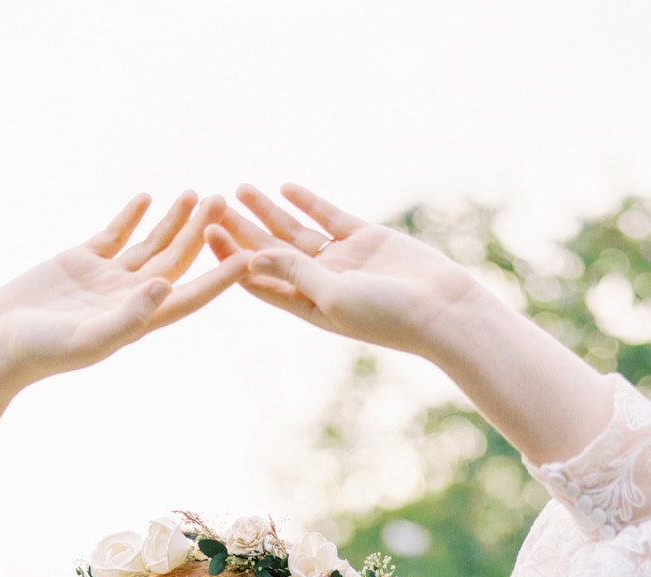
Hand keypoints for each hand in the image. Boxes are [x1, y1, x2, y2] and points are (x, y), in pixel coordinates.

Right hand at [0, 192, 247, 386]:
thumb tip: (166, 287)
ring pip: (149, 245)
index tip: (250, 258)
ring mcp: (105, 280)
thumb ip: (129, 317)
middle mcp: (127, 299)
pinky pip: (114, 235)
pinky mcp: (79, 262)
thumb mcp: (87, 338)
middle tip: (223, 201)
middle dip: (201, 234)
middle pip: (175, 262)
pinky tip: (147, 197)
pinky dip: (130, 216)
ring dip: (173, 221)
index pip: (188, 297)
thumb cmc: (40, 351)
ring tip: (196, 193)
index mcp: (138, 321)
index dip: (219, 279)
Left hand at [204, 184, 478, 362]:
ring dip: (267, 211)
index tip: (206, 233)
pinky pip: (328, 217)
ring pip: (295, 232)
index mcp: (308, 307)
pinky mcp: (365, 239)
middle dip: (241, 228)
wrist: (443, 309)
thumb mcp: (335, 297)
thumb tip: (251, 259)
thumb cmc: (389, 316)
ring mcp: (342, 261)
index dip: (230, 257)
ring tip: (239, 187)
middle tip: (211, 203)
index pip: (259, 280)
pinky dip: (308, 202)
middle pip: (271, 252)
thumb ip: (295, 275)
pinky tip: (285, 186)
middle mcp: (321, 284)